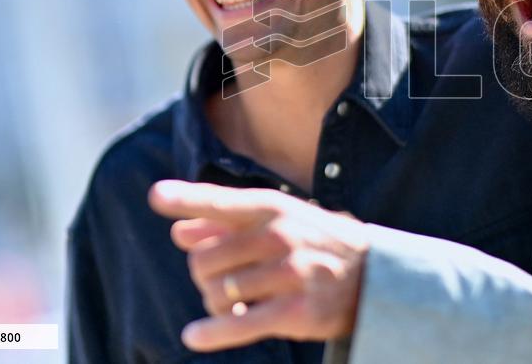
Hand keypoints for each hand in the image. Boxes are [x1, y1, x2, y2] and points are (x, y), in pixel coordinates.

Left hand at [148, 180, 367, 351]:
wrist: (375, 276)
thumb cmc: (316, 243)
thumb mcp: (278, 221)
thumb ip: (227, 224)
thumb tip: (179, 230)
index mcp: (274, 208)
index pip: (222, 202)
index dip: (186, 199)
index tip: (156, 196)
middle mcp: (281, 236)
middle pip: (205, 259)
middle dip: (203, 275)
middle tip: (220, 281)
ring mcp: (289, 274)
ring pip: (218, 292)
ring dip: (214, 304)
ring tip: (232, 305)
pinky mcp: (296, 312)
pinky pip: (239, 324)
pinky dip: (212, 332)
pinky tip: (194, 335)